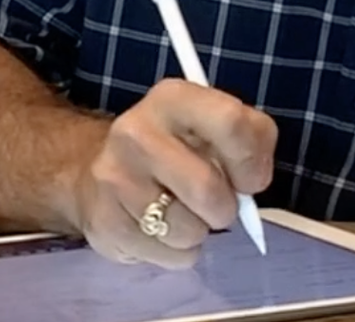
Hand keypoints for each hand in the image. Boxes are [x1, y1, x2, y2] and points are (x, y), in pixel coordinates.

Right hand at [64, 78, 275, 267]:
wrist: (100, 169)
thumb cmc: (176, 148)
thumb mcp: (214, 126)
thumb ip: (250, 139)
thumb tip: (255, 180)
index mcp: (173, 98)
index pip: (230, 122)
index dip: (251, 160)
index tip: (251, 180)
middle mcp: (137, 131)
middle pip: (208, 190)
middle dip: (225, 209)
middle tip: (216, 204)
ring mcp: (116, 178)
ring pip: (189, 231)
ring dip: (199, 232)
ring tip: (183, 213)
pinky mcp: (105, 222)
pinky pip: (169, 256)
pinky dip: (178, 251)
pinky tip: (160, 229)